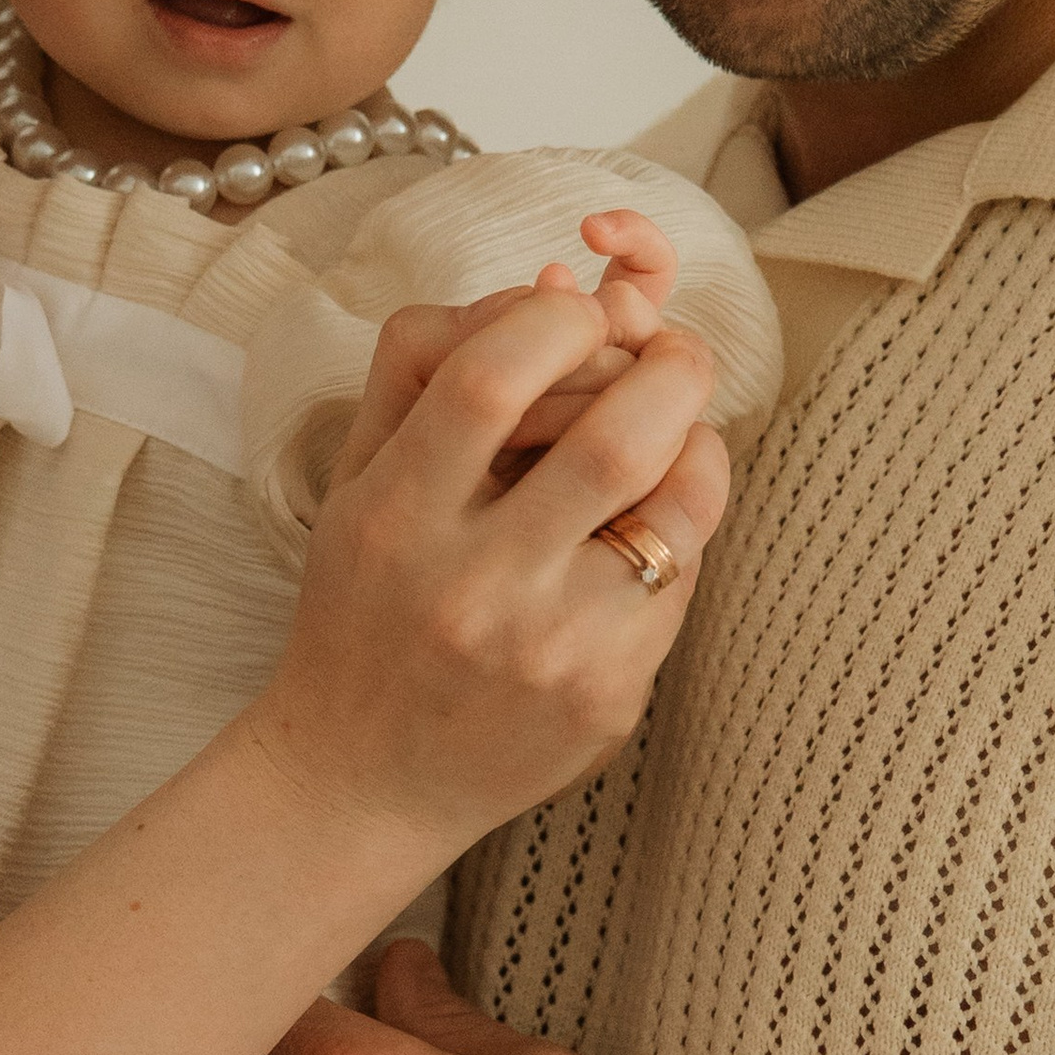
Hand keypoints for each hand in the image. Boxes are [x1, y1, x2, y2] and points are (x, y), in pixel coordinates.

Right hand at [259, 279, 726, 873]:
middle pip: (613, 437)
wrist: (360, 778)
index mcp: (395, 516)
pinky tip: (644, 527)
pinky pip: (683, 576)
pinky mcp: (607, 698)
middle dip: (668, 364)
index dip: (556, 316)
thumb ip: (425, 361)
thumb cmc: (363, 609)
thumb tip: (549, 277)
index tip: (576, 312)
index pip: (491, 376)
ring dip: (697, 438)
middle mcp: (471, 586)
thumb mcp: (356, 478)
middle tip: (670, 353)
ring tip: (677, 427)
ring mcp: (549, 649)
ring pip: (677, 504)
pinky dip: (682, 526)